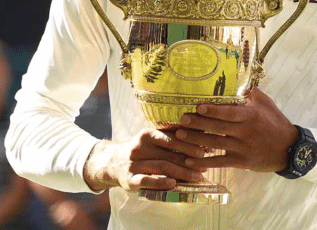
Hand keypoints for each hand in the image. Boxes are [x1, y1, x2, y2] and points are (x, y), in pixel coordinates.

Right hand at [83, 128, 207, 191]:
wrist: (111, 163)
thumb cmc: (141, 150)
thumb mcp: (152, 138)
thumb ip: (171, 136)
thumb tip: (201, 133)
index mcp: (147, 135)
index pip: (172, 138)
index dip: (190, 144)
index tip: (205, 149)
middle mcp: (139, 148)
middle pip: (169, 154)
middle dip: (190, 160)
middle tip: (205, 165)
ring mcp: (134, 164)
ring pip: (161, 167)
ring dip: (182, 172)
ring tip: (197, 176)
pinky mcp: (129, 179)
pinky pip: (146, 180)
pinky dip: (160, 182)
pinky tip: (173, 183)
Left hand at [177, 87, 296, 172]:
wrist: (289, 150)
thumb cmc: (276, 124)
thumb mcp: (268, 105)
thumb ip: (253, 94)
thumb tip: (241, 78)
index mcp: (252, 116)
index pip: (230, 112)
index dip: (213, 111)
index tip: (198, 107)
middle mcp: (246, 131)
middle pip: (218, 127)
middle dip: (198, 123)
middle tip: (182, 119)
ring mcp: (243, 148)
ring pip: (215, 144)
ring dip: (196, 140)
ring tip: (179, 136)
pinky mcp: (241, 161)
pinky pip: (219, 162)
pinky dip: (204, 162)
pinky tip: (190, 160)